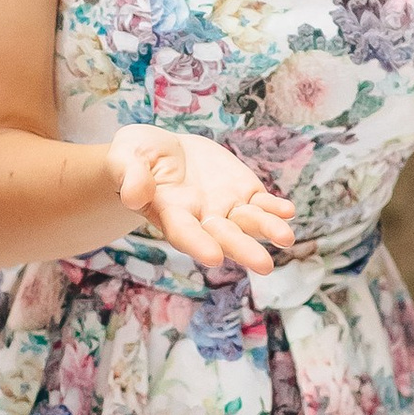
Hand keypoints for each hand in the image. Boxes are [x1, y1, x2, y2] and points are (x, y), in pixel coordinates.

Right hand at [110, 125, 297, 273]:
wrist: (162, 150)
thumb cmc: (136, 155)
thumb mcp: (125, 157)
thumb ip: (130, 174)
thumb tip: (133, 195)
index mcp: (169, 213)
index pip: (184, 232)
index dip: (199, 244)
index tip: (215, 257)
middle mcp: (200, 217)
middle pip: (223, 236)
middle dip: (243, 248)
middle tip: (265, 265)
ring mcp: (224, 206)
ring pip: (247, 222)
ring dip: (267, 230)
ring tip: (286, 237)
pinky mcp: (241, 191)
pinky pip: (260, 203)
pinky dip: (274, 208)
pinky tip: (288, 211)